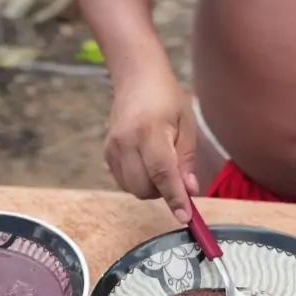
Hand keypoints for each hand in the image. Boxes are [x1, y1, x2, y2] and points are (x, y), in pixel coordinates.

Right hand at [105, 73, 198, 223]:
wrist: (137, 78)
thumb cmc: (167, 98)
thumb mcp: (187, 123)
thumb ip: (186, 159)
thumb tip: (189, 191)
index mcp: (150, 131)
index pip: (162, 173)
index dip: (174, 198)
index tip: (185, 216)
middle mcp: (127, 141)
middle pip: (144, 187)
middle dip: (163, 191)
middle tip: (176, 173)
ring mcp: (113, 147)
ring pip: (132, 188)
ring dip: (150, 187)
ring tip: (160, 163)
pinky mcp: (107, 152)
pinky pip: (123, 181)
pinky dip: (138, 180)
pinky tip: (146, 162)